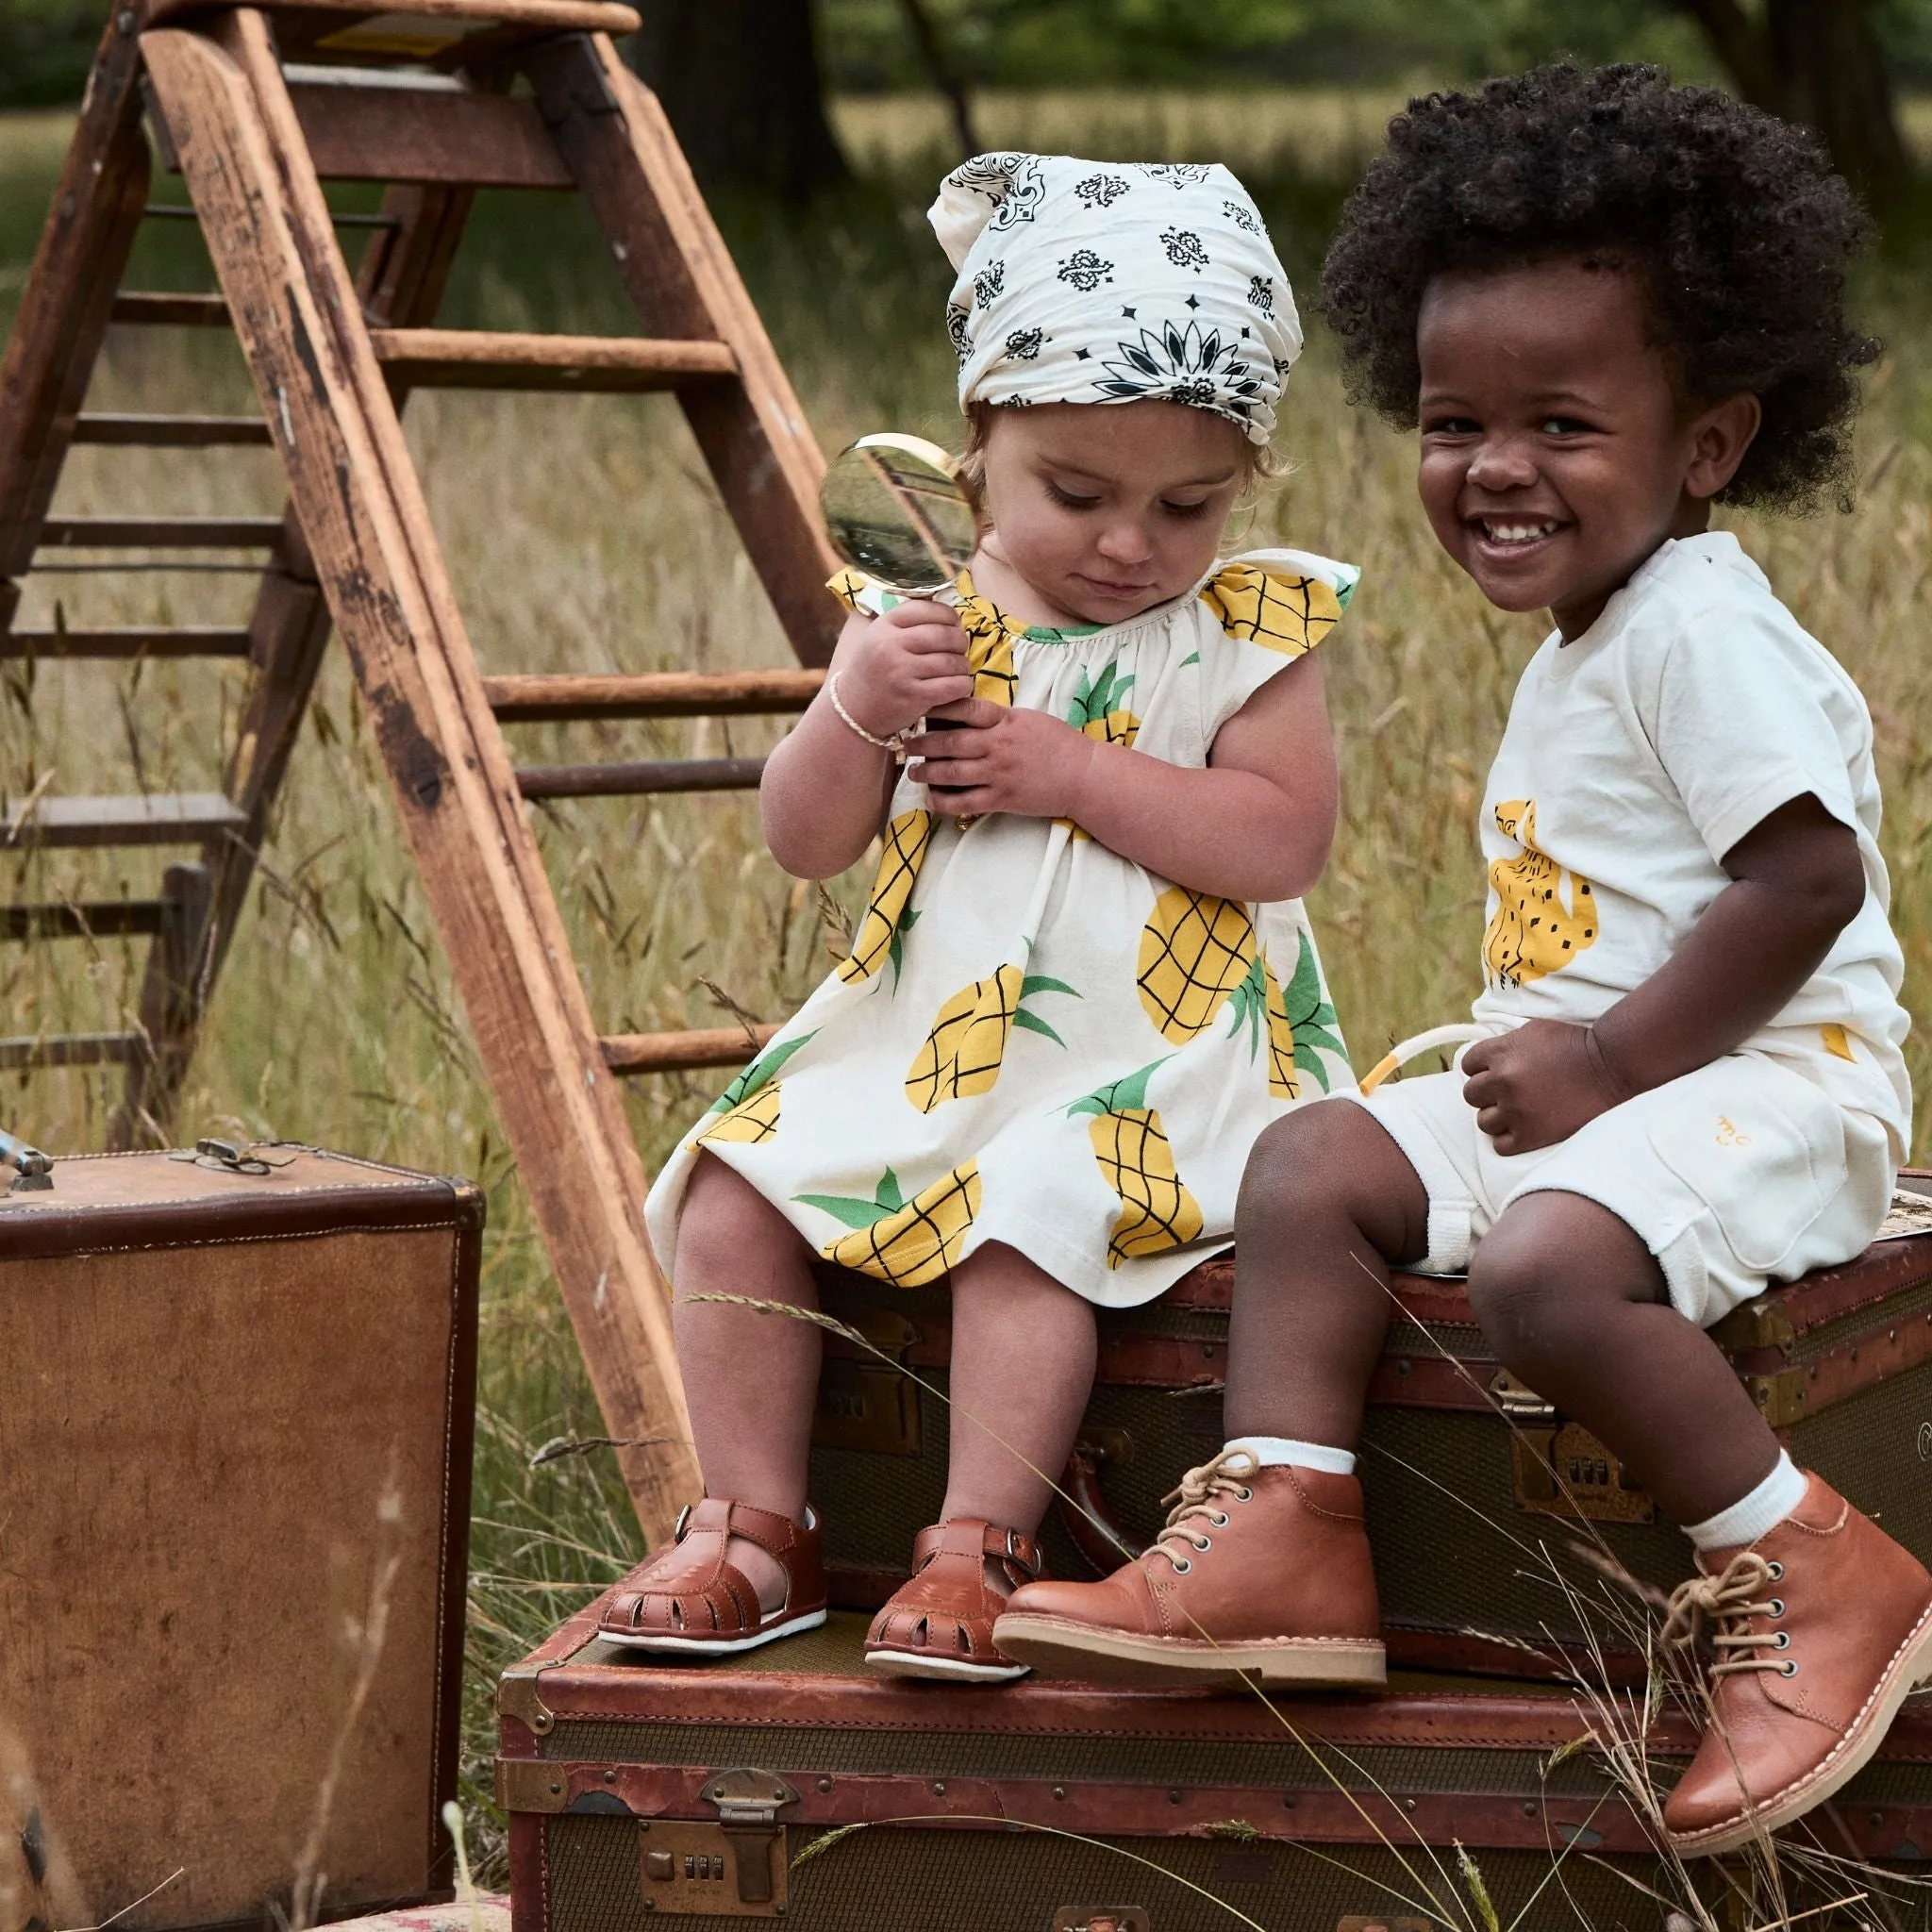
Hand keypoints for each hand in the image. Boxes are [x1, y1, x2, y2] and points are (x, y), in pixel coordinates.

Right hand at [836, 602, 974, 738]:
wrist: (853, 710)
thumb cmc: (874, 671)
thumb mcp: (880, 637)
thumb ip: (907, 623)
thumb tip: (951, 616)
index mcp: (884, 625)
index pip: (926, 609)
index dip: (948, 615)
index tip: (954, 624)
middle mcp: (890, 645)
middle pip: (943, 634)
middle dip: (960, 641)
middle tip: (961, 648)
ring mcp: (901, 671)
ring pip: (951, 661)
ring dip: (962, 666)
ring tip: (959, 668)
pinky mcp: (912, 696)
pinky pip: (952, 686)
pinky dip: (962, 685)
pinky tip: (959, 685)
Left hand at [903, 699, 1099, 819]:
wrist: (1084, 776)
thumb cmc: (1058, 744)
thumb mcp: (1029, 720)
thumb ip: (998, 718)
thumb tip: (968, 714)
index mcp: (1005, 721)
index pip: (965, 709)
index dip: (938, 708)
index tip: (919, 708)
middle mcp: (998, 746)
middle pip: (950, 743)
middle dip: (923, 744)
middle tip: (906, 744)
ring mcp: (999, 774)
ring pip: (952, 773)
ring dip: (927, 773)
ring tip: (913, 772)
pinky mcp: (1003, 799)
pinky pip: (966, 802)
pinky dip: (945, 802)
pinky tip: (931, 800)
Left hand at [1461, 1020, 1627, 1154]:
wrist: (1610, 1069)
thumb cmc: (1573, 1045)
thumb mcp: (1533, 1030)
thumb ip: (1504, 1044)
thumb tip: (1483, 1059)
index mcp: (1501, 1053)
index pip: (1468, 1065)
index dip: (1481, 1069)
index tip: (1497, 1073)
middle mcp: (1503, 1081)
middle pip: (1471, 1095)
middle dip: (1487, 1093)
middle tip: (1508, 1093)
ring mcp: (1516, 1110)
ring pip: (1483, 1122)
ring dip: (1497, 1117)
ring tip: (1518, 1112)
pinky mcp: (1531, 1136)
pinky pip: (1500, 1145)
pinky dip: (1509, 1139)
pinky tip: (1524, 1128)